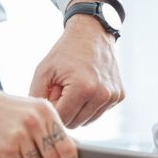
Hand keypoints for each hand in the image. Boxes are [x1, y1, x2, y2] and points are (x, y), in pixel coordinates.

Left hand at [29, 0, 124, 127]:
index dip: (52, 111)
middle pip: (76, 123)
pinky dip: (90, 105)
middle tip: (61, 92)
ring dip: (77, 110)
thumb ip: (37, 96)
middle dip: (65, 111)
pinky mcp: (120, 96)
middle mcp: (102, 94)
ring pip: (88, 120)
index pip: (62, 119)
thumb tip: (41, 118)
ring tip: (73, 90)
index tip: (49, 97)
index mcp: (83, 88)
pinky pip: (99, 112)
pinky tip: (86, 88)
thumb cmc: (65, 52)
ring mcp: (113, 96)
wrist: (92, 34)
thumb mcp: (43, 71)